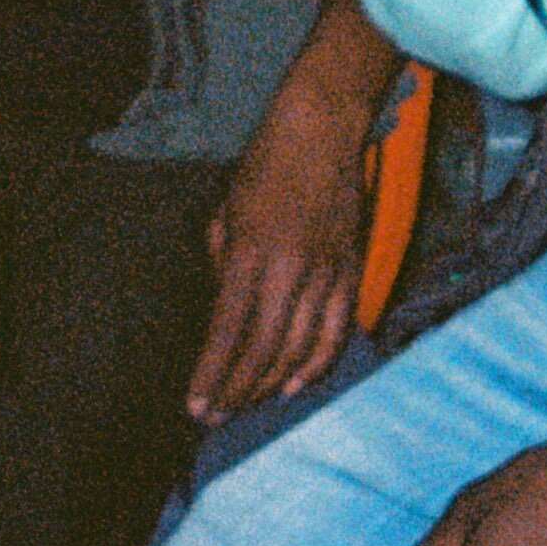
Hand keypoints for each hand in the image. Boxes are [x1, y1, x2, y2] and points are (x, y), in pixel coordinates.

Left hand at [187, 95, 374, 421]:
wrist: (322, 128)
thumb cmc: (265, 164)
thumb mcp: (226, 211)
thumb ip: (224, 264)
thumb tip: (225, 309)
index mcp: (251, 252)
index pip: (227, 330)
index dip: (212, 374)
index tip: (195, 404)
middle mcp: (290, 267)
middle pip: (264, 348)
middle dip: (237, 390)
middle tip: (215, 416)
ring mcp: (326, 269)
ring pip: (301, 346)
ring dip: (271, 383)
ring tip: (248, 405)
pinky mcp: (350, 267)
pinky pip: (337, 328)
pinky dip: (317, 362)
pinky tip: (296, 384)